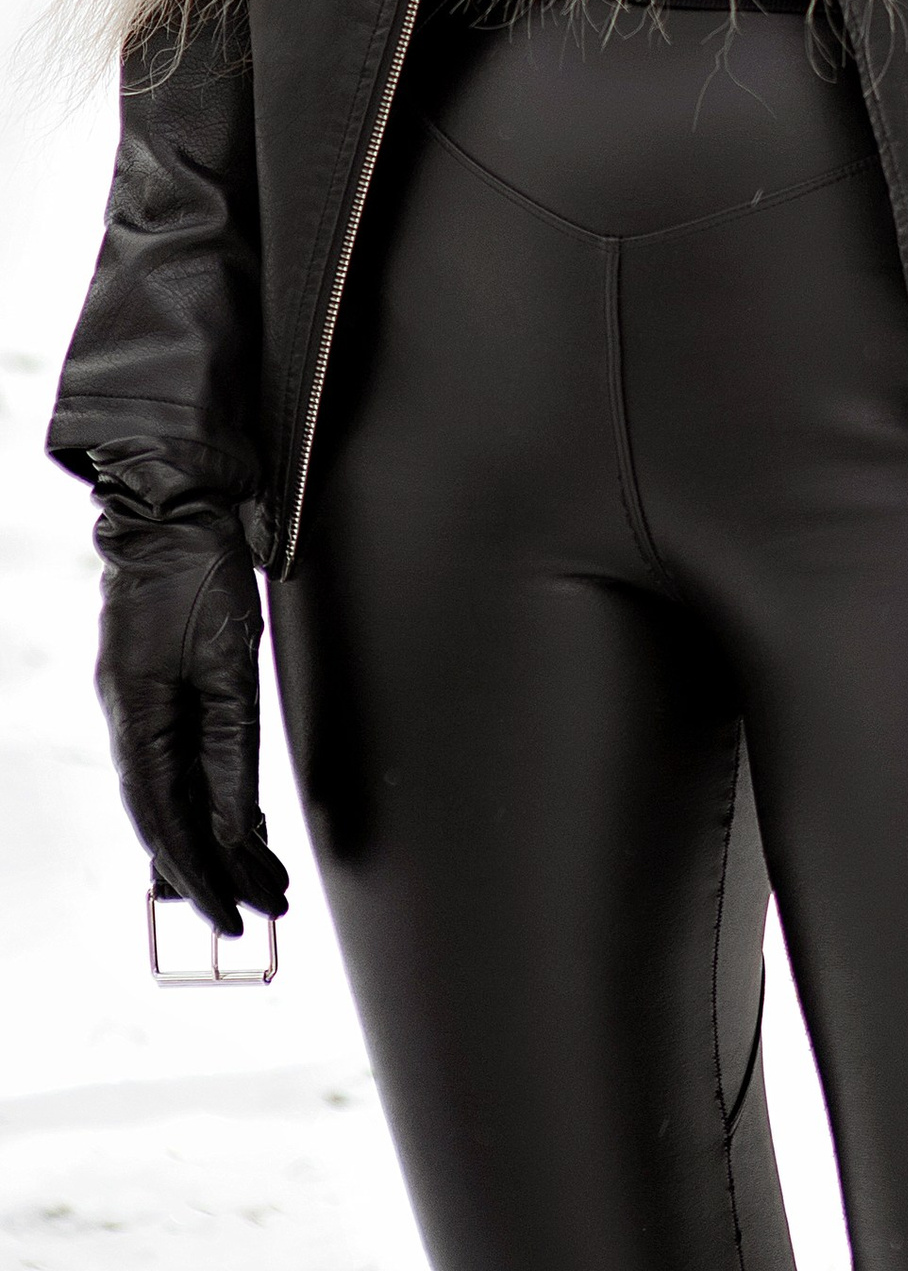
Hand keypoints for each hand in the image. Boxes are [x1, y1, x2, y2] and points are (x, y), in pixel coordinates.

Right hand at [90, 450, 290, 936]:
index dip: (203, 875)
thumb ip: (231, 748)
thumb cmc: (200, 574)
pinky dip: (201, 799)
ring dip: (211, 838)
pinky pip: (176, 763)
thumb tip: (234, 826)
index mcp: (139, 723)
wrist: (176, 506)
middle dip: (211, 870)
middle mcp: (132, 723)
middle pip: (168, 820)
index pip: (170, 824)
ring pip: (171, 796)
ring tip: (254, 879)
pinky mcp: (158, 688)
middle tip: (258, 911)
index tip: (236, 916)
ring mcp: (141, 706)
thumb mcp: (228, 662)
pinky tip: (226, 817)